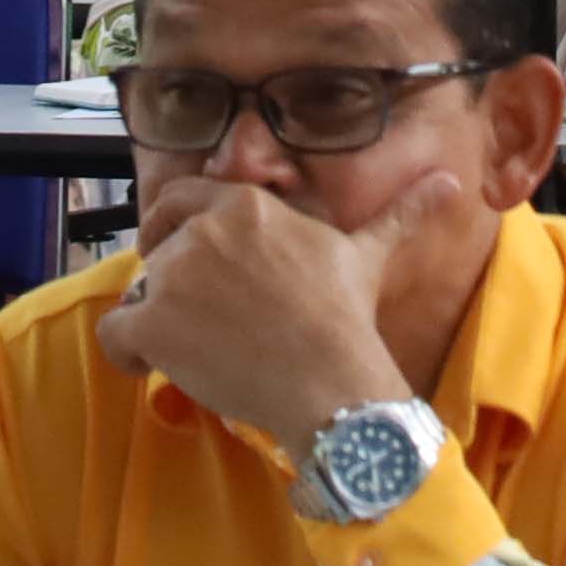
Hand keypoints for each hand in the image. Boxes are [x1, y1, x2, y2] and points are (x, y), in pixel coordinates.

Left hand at [94, 169, 467, 446]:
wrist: (329, 382)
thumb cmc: (347, 319)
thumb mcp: (367, 257)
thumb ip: (398, 216)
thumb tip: (451, 183)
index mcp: (243, 206)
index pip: (178, 200)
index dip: (174, 229)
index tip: (186, 258)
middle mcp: (203, 231)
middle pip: (157, 249)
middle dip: (168, 279)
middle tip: (198, 316)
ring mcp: (172, 277)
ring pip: (138, 293)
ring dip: (157, 321)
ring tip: (199, 351)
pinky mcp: (152, 324)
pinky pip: (114, 333)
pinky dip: (127, 353)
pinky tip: (157, 368)